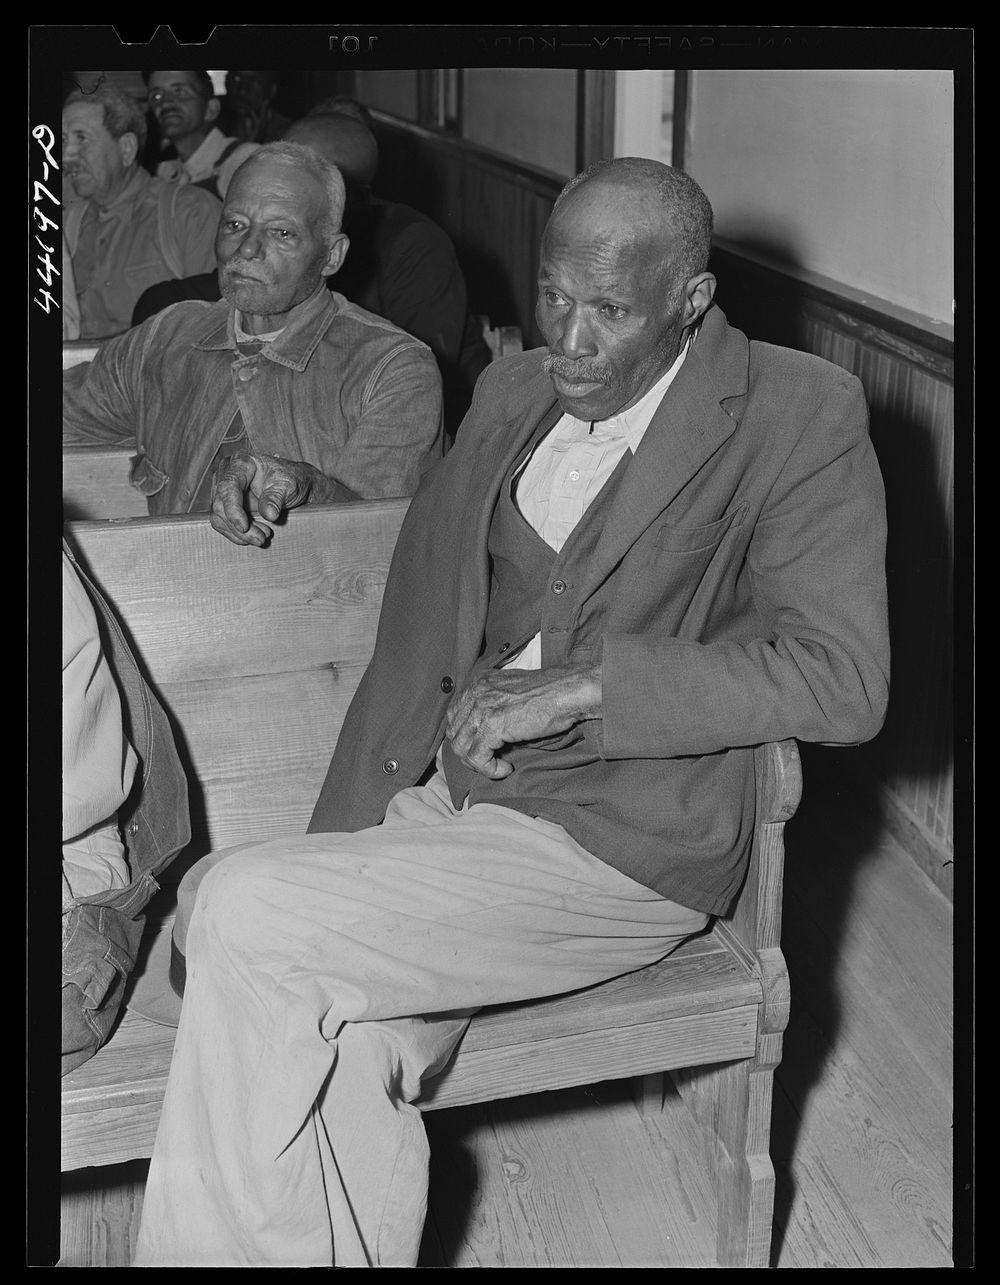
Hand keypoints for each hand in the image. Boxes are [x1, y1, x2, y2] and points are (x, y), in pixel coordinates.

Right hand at [209, 451, 325, 546]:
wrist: (289, 486)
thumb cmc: (289, 480)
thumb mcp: (288, 486)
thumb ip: (276, 497)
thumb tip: (269, 514)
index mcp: (242, 462)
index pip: (229, 486)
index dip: (233, 509)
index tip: (244, 527)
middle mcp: (227, 473)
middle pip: (221, 504)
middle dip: (238, 526)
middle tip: (262, 538)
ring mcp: (223, 489)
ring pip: (219, 516)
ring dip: (238, 533)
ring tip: (261, 537)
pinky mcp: (223, 503)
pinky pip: (222, 522)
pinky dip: (236, 533)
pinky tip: (254, 535)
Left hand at [445, 663, 601, 779]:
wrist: (569, 692)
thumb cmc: (550, 695)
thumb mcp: (513, 694)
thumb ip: (494, 706)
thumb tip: (483, 734)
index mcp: (479, 682)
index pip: (456, 715)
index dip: (466, 736)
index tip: (483, 748)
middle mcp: (476, 692)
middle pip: (455, 732)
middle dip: (469, 752)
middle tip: (489, 760)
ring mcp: (482, 707)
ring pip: (461, 747)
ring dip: (478, 763)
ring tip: (497, 766)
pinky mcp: (492, 726)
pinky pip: (477, 757)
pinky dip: (489, 769)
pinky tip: (505, 769)